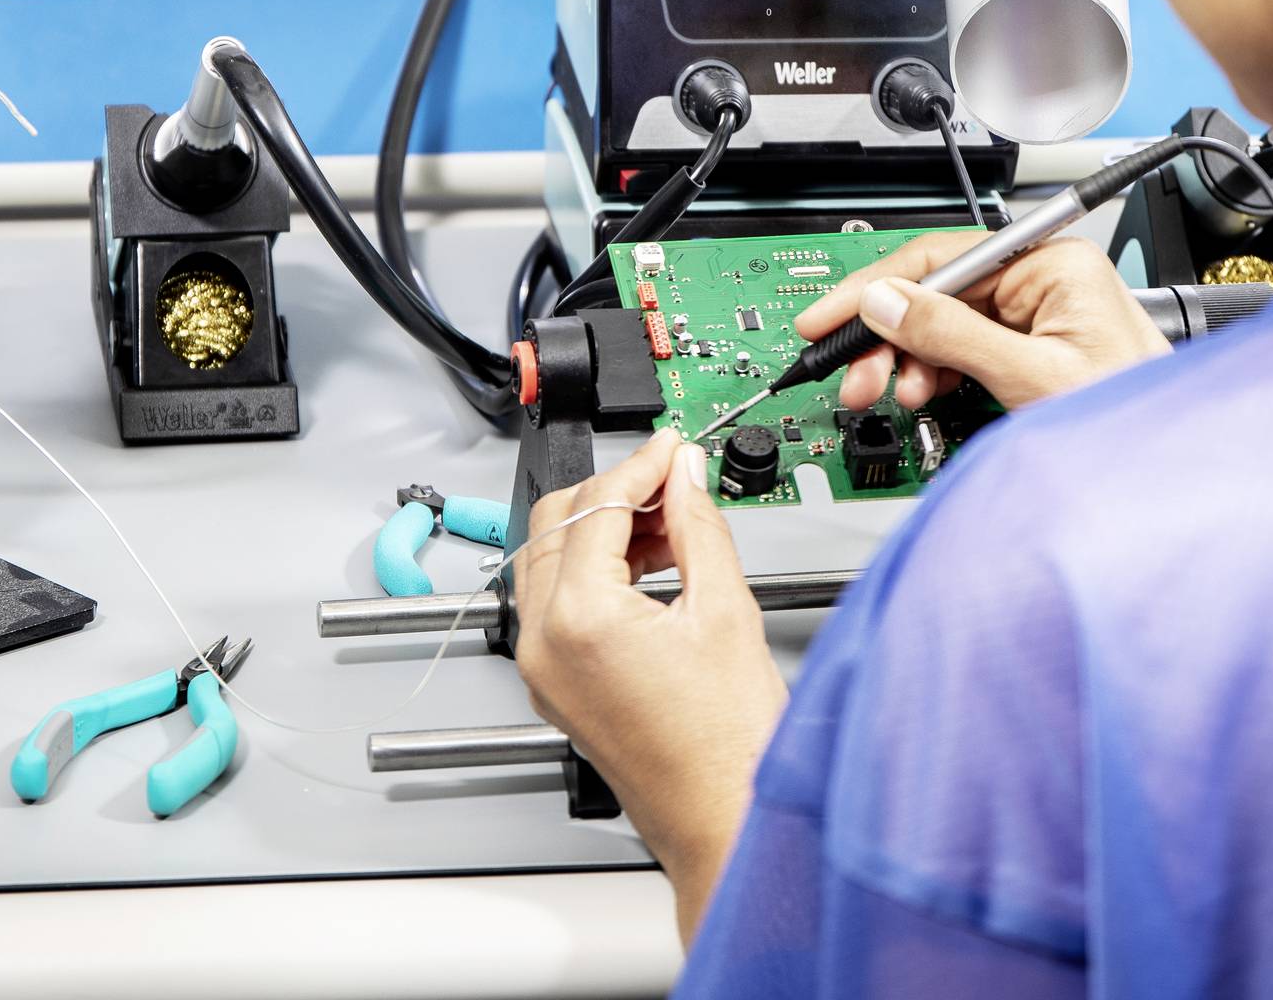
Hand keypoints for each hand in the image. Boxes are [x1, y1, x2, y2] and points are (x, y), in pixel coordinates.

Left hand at [511, 429, 784, 936]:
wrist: (726, 824)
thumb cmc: (729, 751)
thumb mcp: (725, 611)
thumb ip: (699, 526)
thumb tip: (685, 475)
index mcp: (578, 620)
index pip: (596, 505)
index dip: (641, 465)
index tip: (671, 447)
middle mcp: (543, 644)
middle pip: (559, 523)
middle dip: (616, 493)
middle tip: (673, 481)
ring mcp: (543, 670)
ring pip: (554, 559)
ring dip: (605, 529)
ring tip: (674, 524)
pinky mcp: (556, 687)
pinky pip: (560, 602)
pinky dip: (597, 571)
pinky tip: (655, 566)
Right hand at [793, 233, 1171, 412]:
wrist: (1172, 474)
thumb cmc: (1127, 418)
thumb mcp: (1029, 376)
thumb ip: (951, 334)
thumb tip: (885, 303)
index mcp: (1052, 262)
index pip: (939, 258)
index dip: (873, 288)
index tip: (825, 317)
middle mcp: (1044, 277)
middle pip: (936, 292)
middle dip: (887, 335)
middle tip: (852, 375)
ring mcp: (1038, 314)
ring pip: (943, 324)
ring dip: (906, 361)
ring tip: (884, 393)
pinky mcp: (1031, 349)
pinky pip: (963, 350)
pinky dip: (933, 374)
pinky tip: (921, 392)